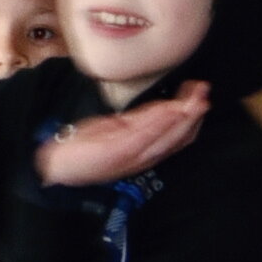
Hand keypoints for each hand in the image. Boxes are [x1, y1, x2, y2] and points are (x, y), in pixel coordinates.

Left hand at [32, 82, 207, 190]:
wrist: (58, 166)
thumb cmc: (84, 148)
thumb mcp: (113, 129)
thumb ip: (136, 121)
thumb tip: (160, 108)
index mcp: (142, 149)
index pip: (173, 134)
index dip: (189, 116)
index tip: (199, 96)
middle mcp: (142, 155)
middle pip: (176, 137)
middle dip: (192, 115)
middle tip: (204, 95)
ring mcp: (131, 155)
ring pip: (165, 138)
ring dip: (182, 118)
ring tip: (195, 101)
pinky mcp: (118, 152)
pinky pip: (144, 137)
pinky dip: (159, 124)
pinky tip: (170, 111)